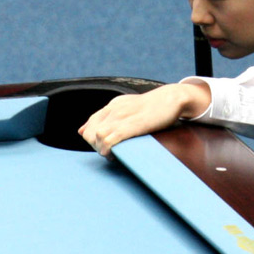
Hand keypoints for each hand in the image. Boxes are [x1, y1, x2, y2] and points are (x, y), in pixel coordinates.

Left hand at [78, 82, 210, 156]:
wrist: (171, 98)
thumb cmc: (152, 106)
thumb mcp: (127, 107)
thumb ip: (108, 116)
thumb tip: (83, 130)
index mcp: (112, 106)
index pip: (89, 125)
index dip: (92, 140)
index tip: (105, 146)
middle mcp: (113, 110)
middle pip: (90, 133)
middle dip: (95, 146)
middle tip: (108, 152)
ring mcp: (121, 117)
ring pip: (97, 137)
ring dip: (101, 149)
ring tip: (112, 155)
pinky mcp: (130, 125)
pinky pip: (109, 140)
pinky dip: (108, 150)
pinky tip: (115, 155)